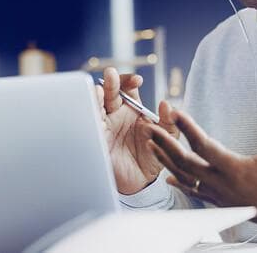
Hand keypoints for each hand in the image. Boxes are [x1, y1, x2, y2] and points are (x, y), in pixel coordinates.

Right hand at [96, 67, 178, 193]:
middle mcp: (117, 114)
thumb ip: (169, 122)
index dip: (129, 80)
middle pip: (109, 91)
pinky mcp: (96, 138)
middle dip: (110, 81)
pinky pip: (88, 123)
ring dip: (95, 95)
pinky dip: (87, 114)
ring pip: (95, 104)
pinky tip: (90, 110)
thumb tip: (167, 104)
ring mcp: (104, 125)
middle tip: (112, 75)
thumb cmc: (153, 157)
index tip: (137, 81)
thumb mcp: (166, 138)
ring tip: (99, 92)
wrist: (141, 182)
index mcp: (133, 109)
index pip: (128, 87)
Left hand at [148, 104, 256, 236]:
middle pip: (185, 162)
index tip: (175, 112)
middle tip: (150, 127)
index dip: (187, 128)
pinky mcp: (220, 202)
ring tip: (152, 145)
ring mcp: (219, 194)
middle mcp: (221, 183)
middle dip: (165, 143)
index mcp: (235, 169)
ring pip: (185, 177)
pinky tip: (170, 178)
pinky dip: (180, 182)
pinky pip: (194, 192)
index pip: (204, 145)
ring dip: (166, 160)